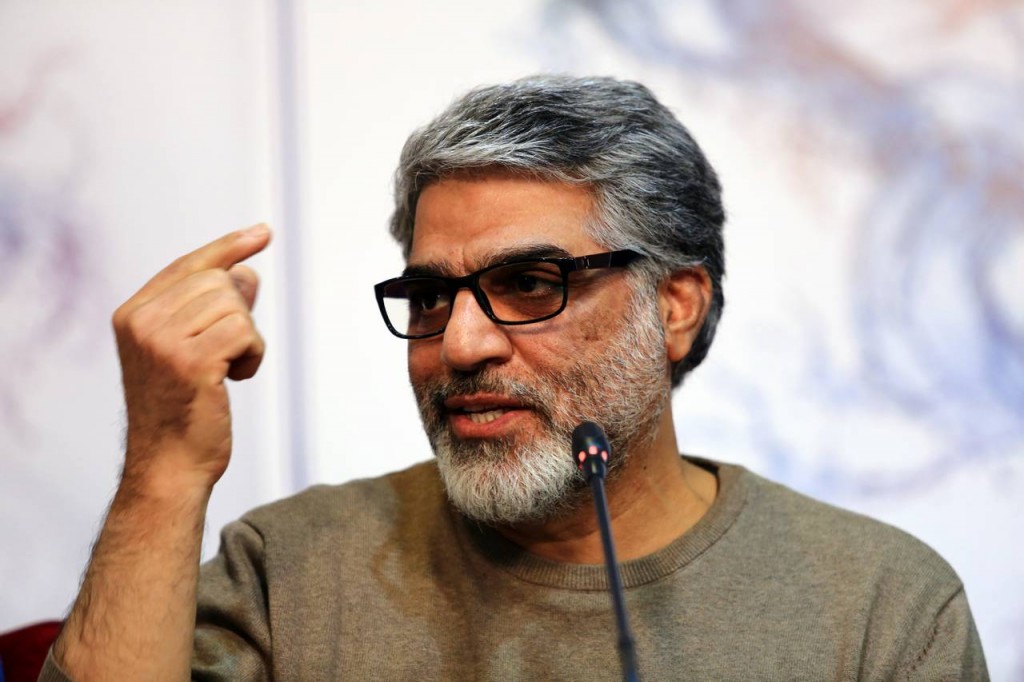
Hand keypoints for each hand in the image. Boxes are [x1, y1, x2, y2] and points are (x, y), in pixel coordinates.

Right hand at [112, 225, 271, 490]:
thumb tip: (248, 272)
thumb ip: (213, 309)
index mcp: (132, 314)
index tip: (262, 233)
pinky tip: (235, 380)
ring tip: (226, 372)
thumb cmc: (185, 412)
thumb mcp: (193, 350)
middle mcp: (140, 321)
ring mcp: (161, 340)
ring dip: (247, 339)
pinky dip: (254, 355)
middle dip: (238, 314)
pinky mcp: (189, 360)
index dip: (228, 247)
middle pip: (219, 281)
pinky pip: (247, 331)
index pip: (188, 265)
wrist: (170, 467)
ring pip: (235, 304)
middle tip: (226, 355)